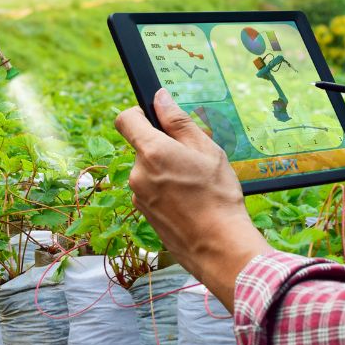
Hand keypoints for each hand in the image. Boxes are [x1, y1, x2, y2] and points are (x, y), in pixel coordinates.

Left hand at [115, 89, 271, 306]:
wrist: (218, 246)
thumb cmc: (218, 196)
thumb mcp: (206, 150)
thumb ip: (179, 122)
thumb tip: (160, 97)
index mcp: (152, 152)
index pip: (125, 119)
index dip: (138, 113)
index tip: (154, 118)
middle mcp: (138, 173)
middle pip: (142, 147)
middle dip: (163, 148)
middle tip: (192, 160)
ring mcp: (138, 195)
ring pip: (148, 170)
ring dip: (165, 171)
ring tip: (194, 184)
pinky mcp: (143, 212)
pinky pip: (150, 190)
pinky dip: (165, 190)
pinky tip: (188, 201)